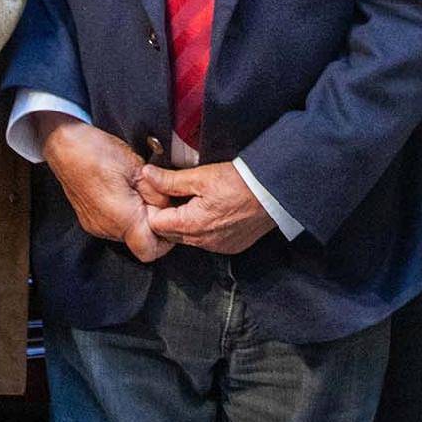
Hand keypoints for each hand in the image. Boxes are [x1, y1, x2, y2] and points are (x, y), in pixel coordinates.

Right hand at [37, 115, 171, 261]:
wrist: (64, 145)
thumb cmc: (98, 152)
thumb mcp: (137, 167)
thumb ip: (157, 192)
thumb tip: (169, 206)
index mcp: (123, 218)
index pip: (152, 250)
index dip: (166, 237)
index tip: (170, 217)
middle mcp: (108, 229)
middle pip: (141, 242)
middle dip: (153, 223)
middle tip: (155, 197)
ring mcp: (96, 226)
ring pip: (128, 234)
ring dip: (138, 218)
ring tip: (138, 191)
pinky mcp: (90, 220)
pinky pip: (114, 227)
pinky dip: (125, 215)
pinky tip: (124, 192)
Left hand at [139, 162, 277, 254]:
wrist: (274, 192)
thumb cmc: (240, 182)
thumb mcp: (201, 176)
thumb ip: (170, 180)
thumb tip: (147, 174)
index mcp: (191, 225)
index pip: (155, 224)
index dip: (154, 206)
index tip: (160, 192)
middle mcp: (203, 242)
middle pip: (171, 233)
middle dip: (169, 215)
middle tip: (176, 194)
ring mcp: (218, 246)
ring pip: (189, 238)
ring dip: (187, 222)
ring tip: (196, 200)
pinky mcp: (231, 246)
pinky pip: (208, 241)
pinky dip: (205, 228)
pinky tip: (213, 210)